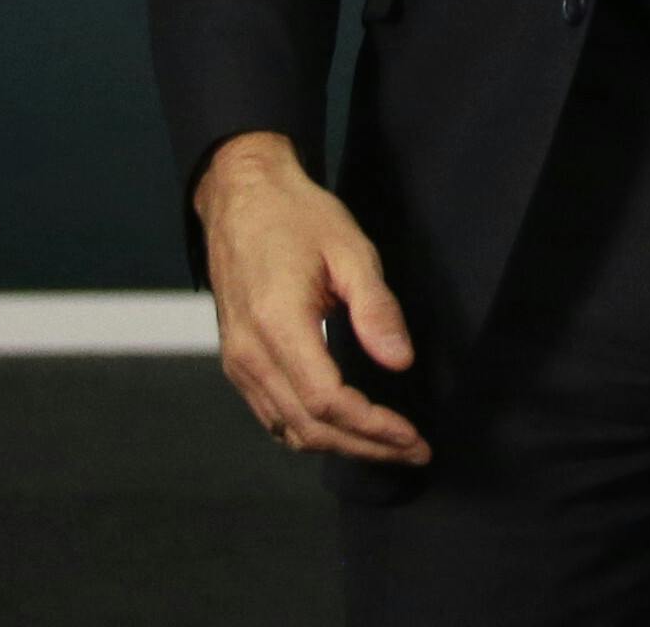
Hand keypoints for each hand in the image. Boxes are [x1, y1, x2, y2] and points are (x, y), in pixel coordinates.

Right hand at [193, 130, 428, 465]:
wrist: (242, 198)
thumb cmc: (297, 217)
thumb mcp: (351, 249)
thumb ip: (376, 308)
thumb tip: (400, 362)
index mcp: (277, 325)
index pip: (327, 401)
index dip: (373, 427)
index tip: (413, 437)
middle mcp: (249, 354)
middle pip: (308, 427)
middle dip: (364, 446)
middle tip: (413, 451)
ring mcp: (237, 361)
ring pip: (287, 429)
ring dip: (339, 446)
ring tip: (388, 445)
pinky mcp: (236, 360)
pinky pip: (271, 414)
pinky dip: (310, 431)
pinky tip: (345, 428)